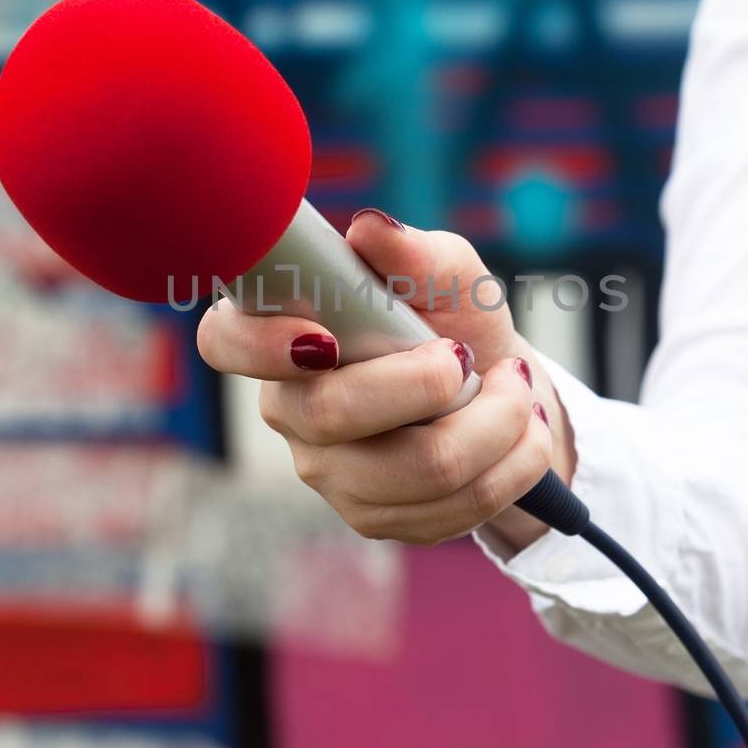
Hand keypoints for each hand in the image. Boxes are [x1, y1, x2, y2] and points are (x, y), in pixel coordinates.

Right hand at [197, 209, 575, 552]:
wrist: (498, 388)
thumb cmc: (451, 318)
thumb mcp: (446, 272)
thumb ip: (413, 251)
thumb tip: (372, 230)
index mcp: (283, 330)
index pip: (225, 342)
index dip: (259, 345)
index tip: (327, 338)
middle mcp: (292, 406)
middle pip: (334, 414)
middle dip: (427, 384)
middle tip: (468, 355)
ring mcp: (329, 471)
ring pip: (414, 470)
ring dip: (494, 427)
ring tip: (517, 391)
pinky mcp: (373, 517)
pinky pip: (449, 510)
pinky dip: (509, 466)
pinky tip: (522, 435)